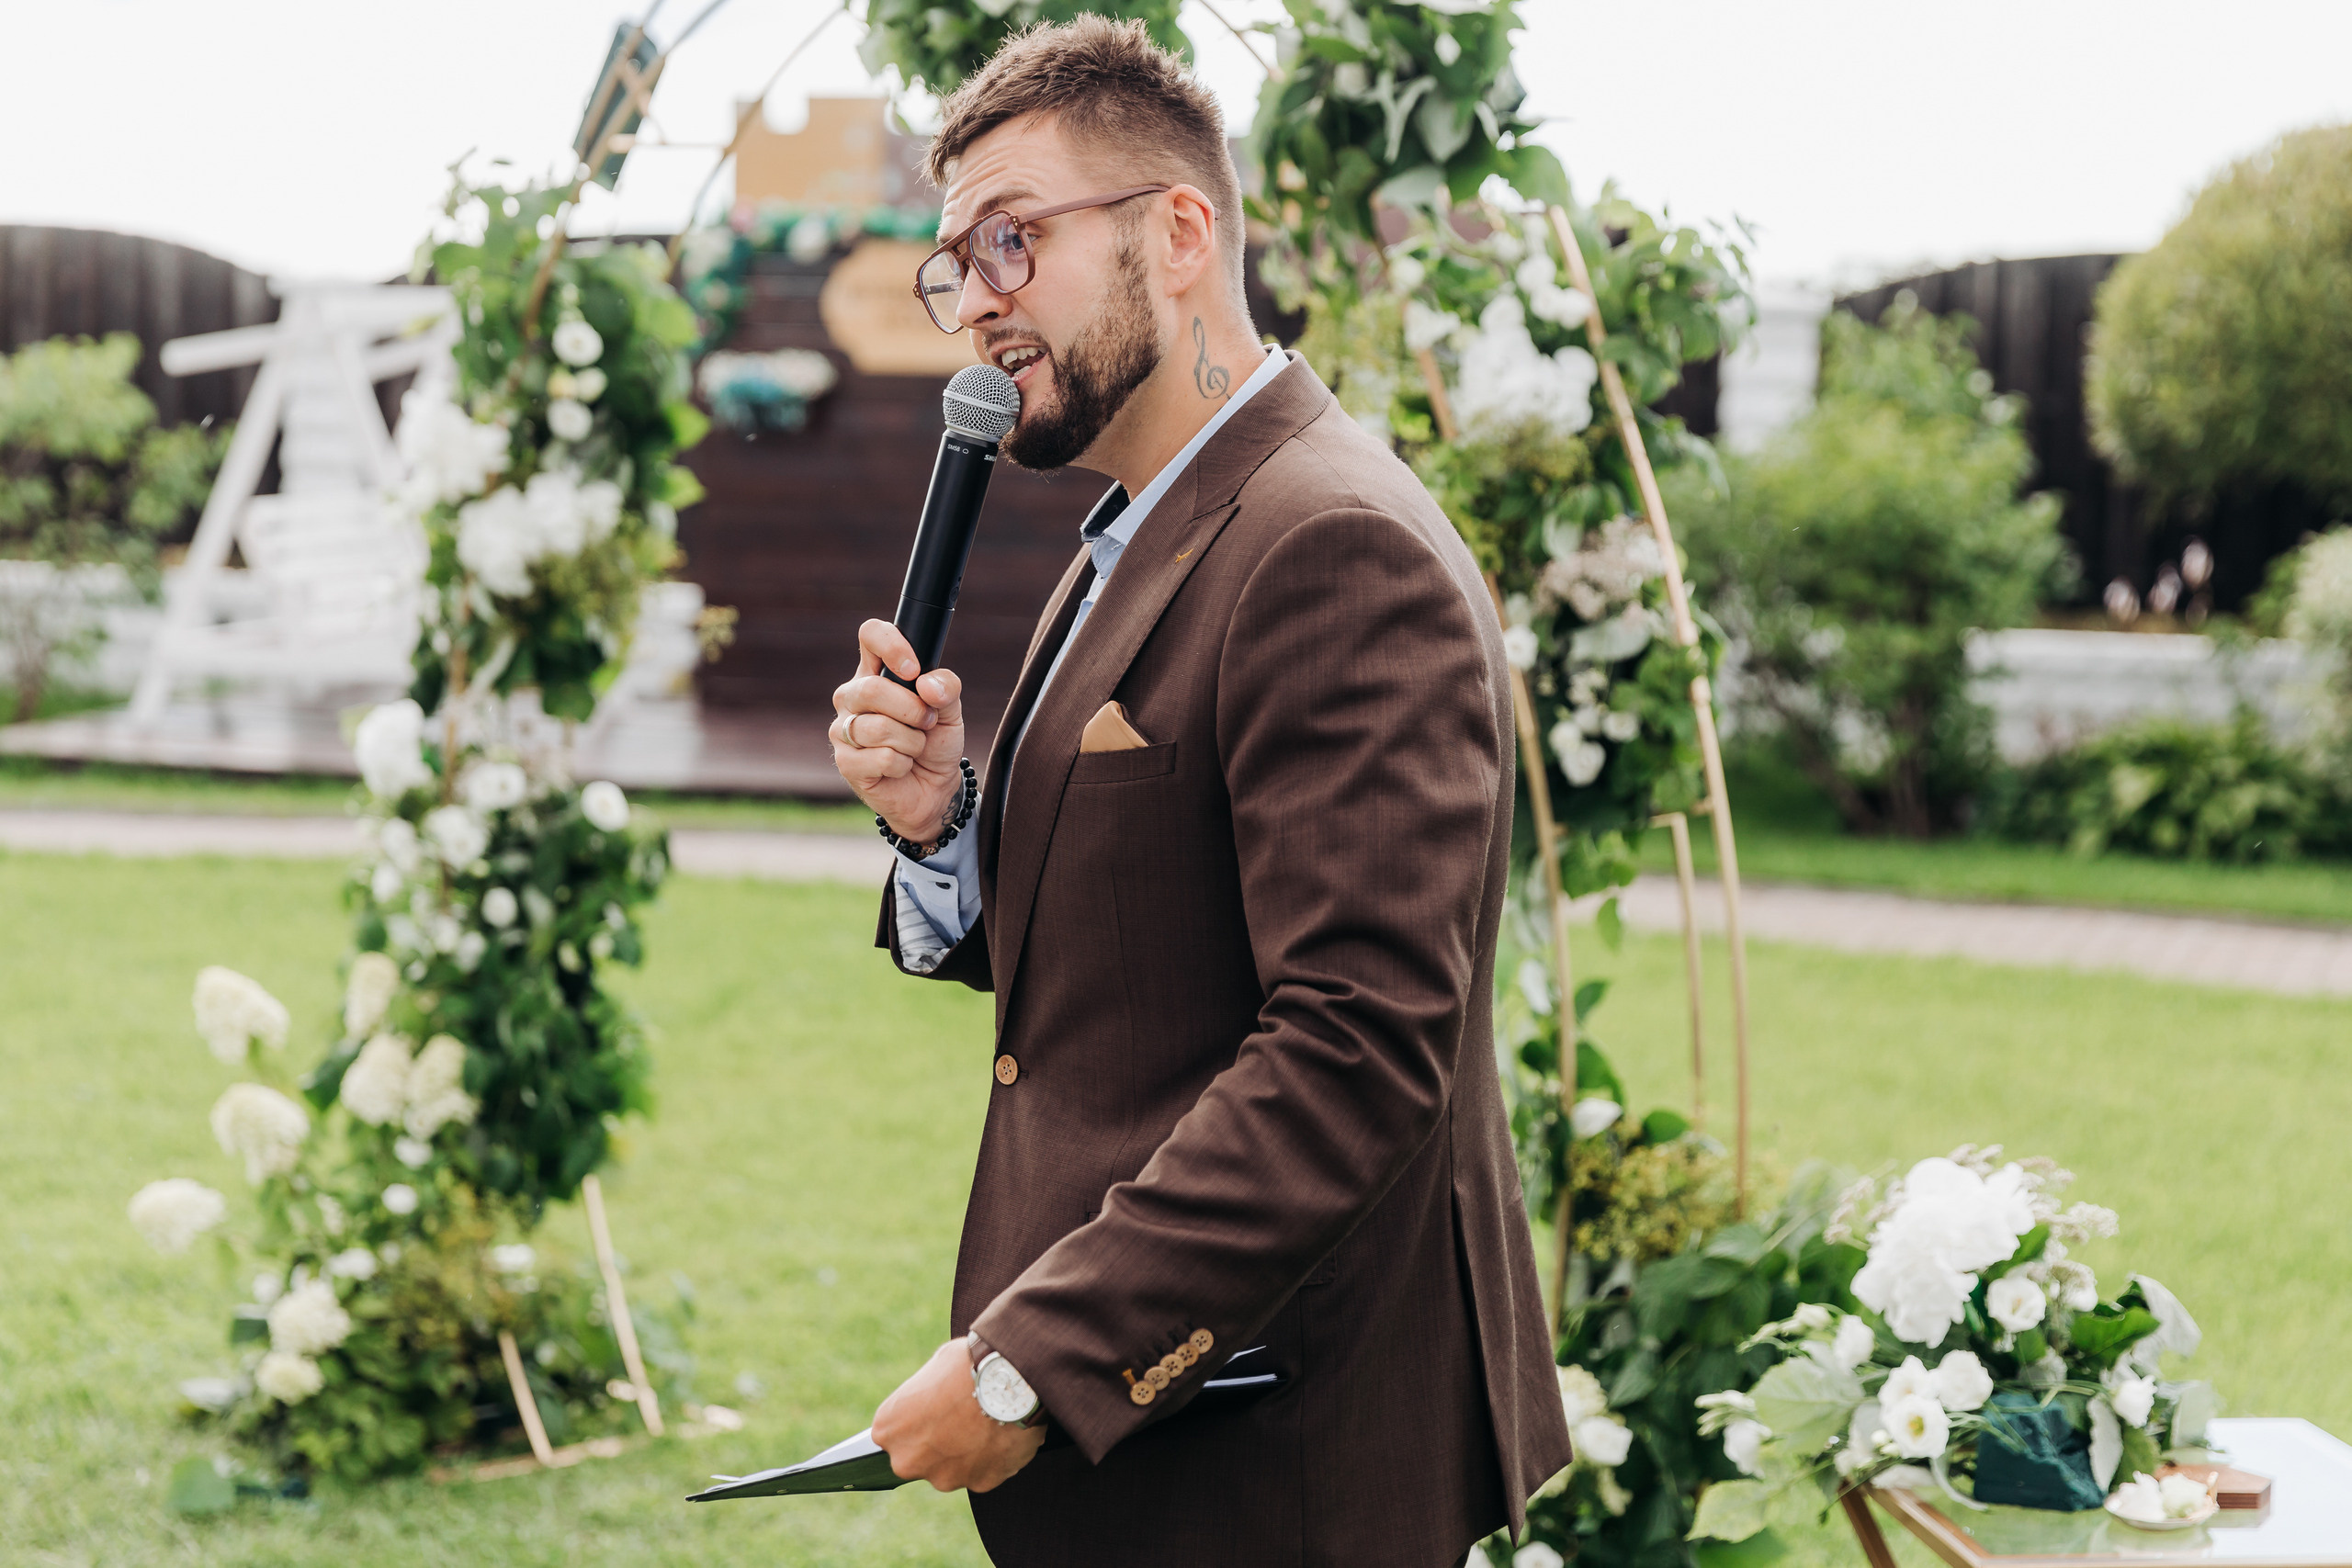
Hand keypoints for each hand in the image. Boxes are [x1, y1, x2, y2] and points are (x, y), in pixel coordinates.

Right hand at [831, 620, 966, 843]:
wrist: (934, 788)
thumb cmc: (936, 742)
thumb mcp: (952, 711)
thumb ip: (947, 688)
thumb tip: (926, 684)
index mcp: (876, 671)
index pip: (871, 635)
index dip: (892, 646)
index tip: (914, 669)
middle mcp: (852, 696)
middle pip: (871, 688)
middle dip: (912, 710)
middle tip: (927, 722)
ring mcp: (843, 729)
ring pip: (877, 727)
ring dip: (912, 741)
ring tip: (915, 747)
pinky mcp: (846, 762)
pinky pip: (881, 757)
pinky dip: (903, 764)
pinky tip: (901, 766)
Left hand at [870, 1338, 1044, 1492]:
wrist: (1010, 1380)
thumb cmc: (969, 1365)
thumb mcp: (936, 1368)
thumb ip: (926, 1395)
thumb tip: (936, 1399)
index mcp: (889, 1428)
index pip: (893, 1433)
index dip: (916, 1420)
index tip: (932, 1411)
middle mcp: (909, 1460)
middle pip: (919, 1458)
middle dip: (937, 1444)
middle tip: (961, 1419)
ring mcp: (944, 1477)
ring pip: (952, 1469)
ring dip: (966, 1453)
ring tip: (988, 1423)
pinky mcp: (978, 1484)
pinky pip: (983, 1473)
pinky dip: (992, 1459)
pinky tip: (1002, 1434)